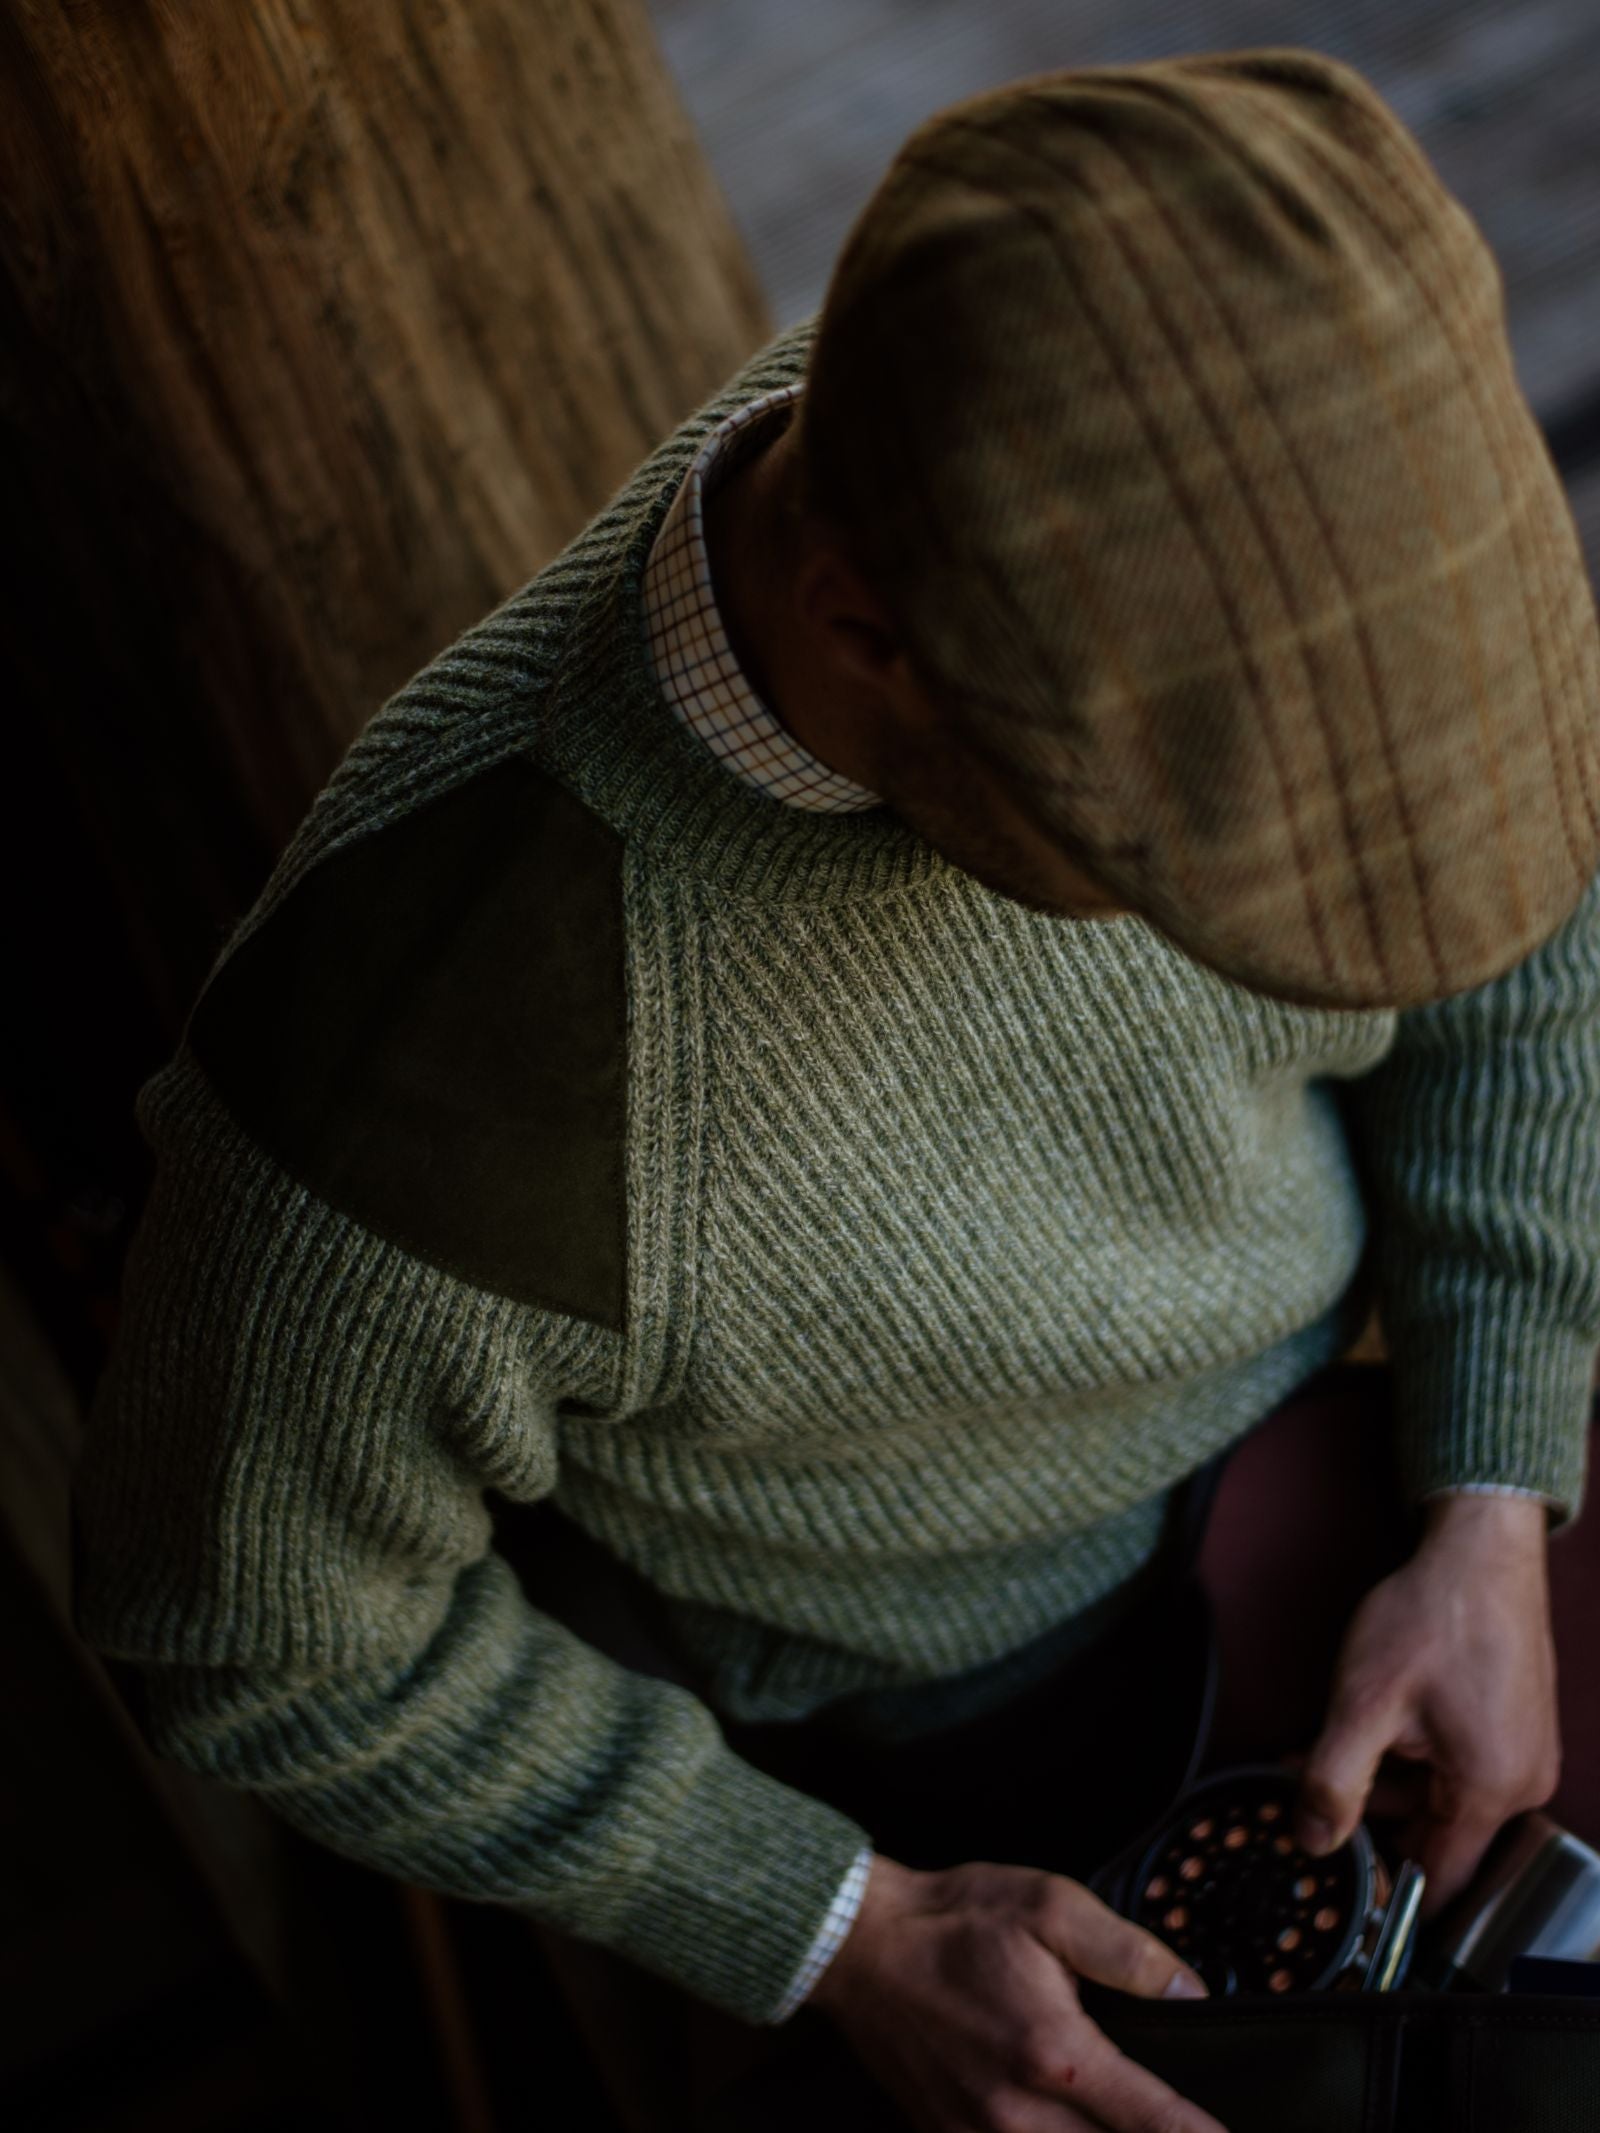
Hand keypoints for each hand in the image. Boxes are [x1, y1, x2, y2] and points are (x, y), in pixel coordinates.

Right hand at [808, 1852, 1227, 2132]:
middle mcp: (1020, 2114)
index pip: (1154, 2121)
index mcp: (1055, 2053)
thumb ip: (1128, 1952)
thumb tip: (1192, 1991)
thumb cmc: (954, 1920)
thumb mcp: (1050, 1906)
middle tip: (1185, 2127)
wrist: (860, 1946)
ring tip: (1124, 2123)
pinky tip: (1063, 2126)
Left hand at [1291, 1494, 1559, 1918]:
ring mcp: (1523, 1756)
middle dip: (1367, 1811)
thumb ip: (1334, 1782)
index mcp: (1490, 1792)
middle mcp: (1521, 1785)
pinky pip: (1456, 1767)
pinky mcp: (1514, 1730)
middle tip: (1307, 1780)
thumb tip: (1313, 1842)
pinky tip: (1373, 1722)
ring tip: (1325, 1741)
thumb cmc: (1432, 1618)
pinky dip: (1411, 1754)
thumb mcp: (1363, 1703)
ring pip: (1439, 1798)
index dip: (1383, 1885)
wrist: (1479, 1552)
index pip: (1439, 1882)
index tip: (1336, 1871)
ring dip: (1382, 1777)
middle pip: (1433, 1835)